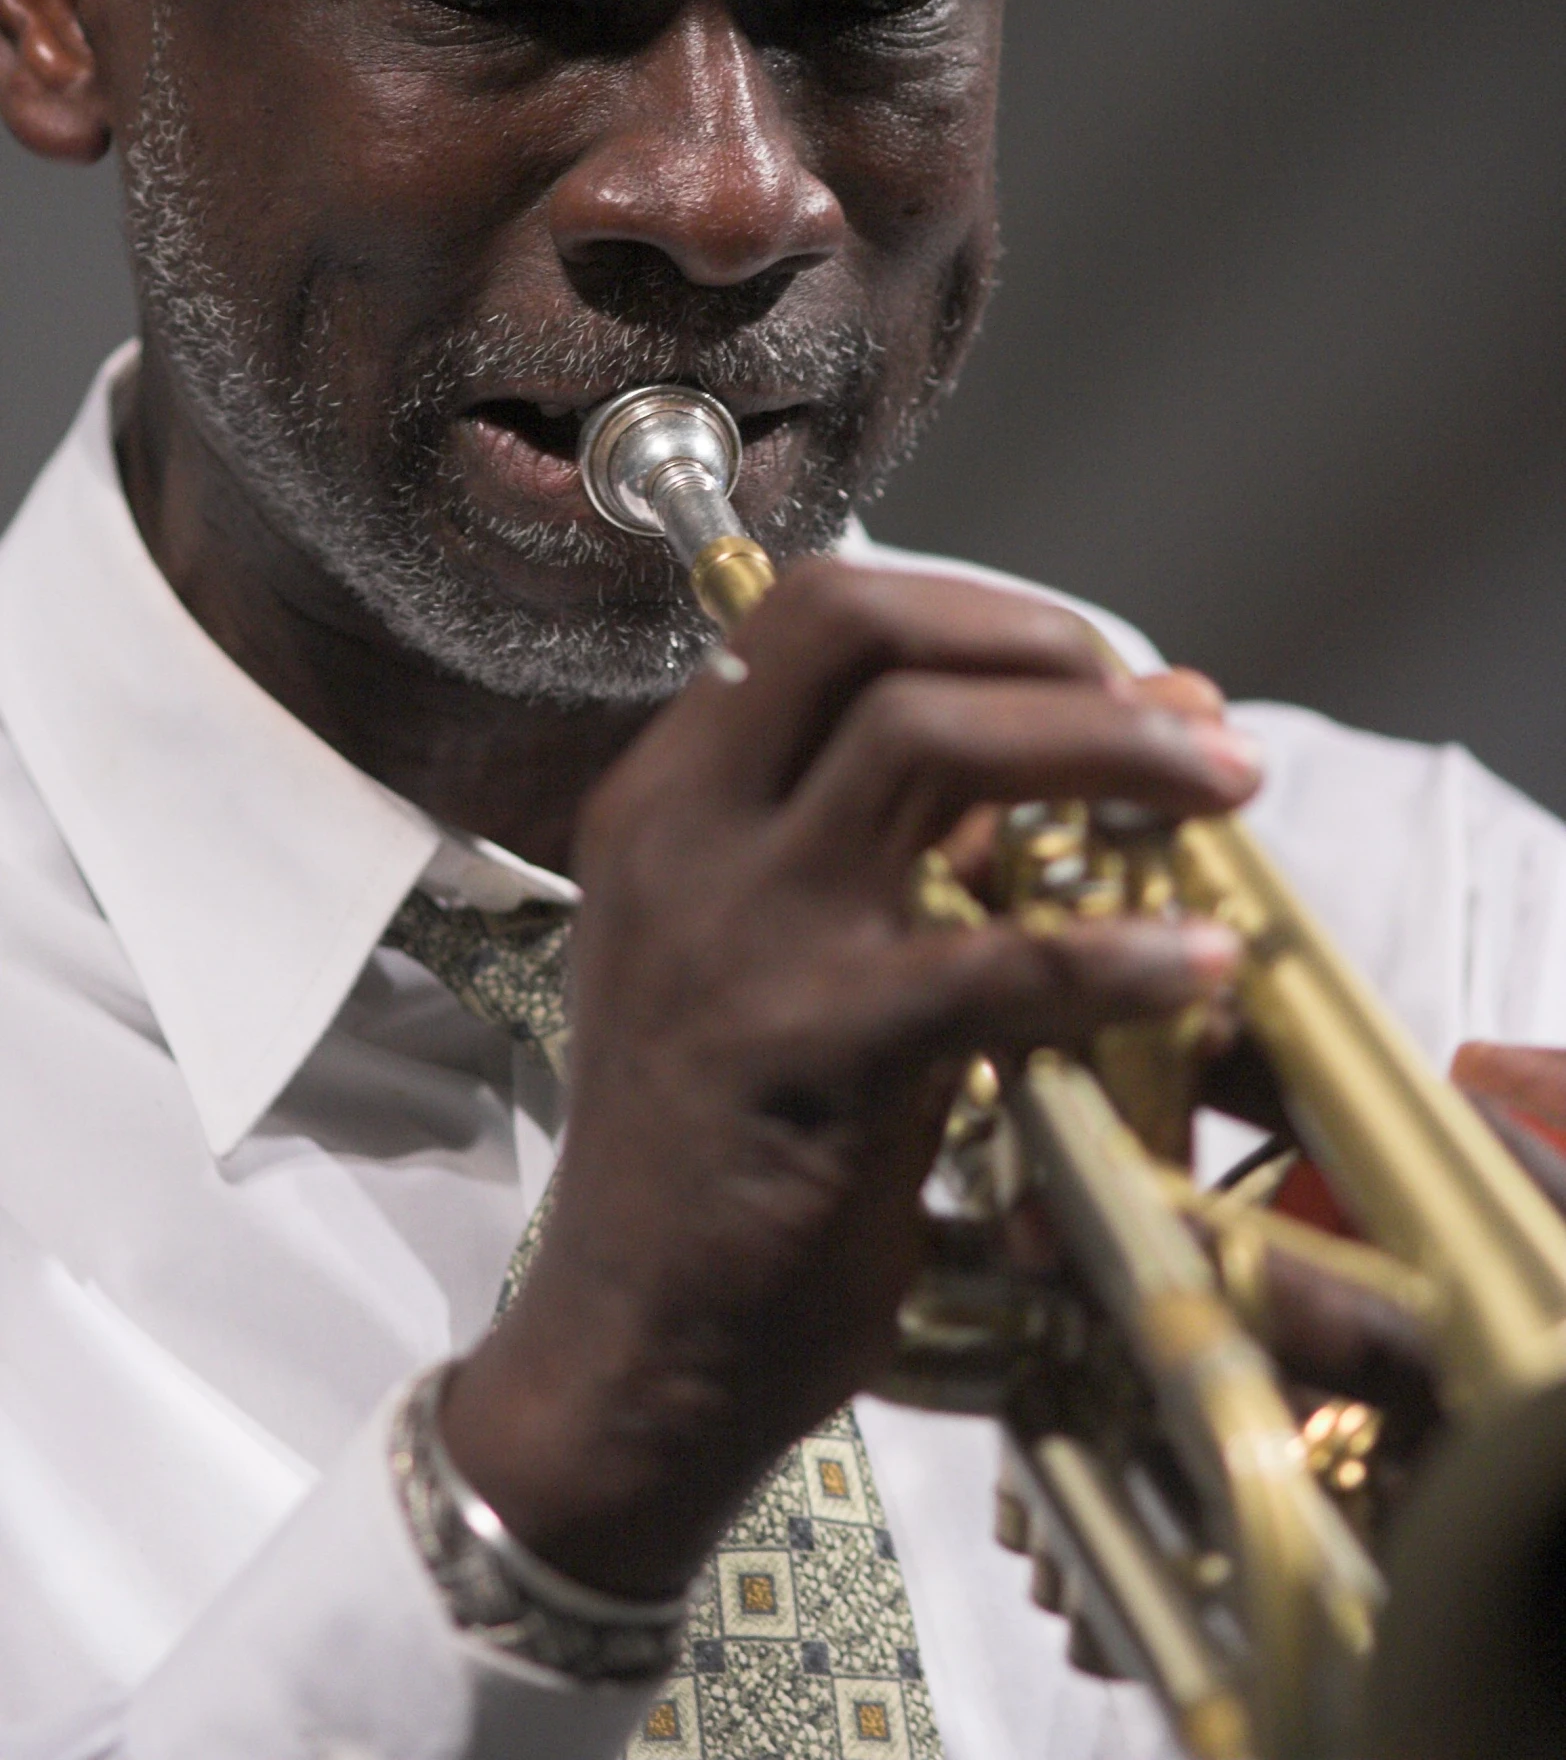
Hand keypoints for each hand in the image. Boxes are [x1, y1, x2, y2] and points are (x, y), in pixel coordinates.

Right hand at [442, 562, 1259, 1594]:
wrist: (630, 1349)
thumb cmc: (718, 1152)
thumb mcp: (772, 957)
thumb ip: (902, 841)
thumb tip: (1090, 732)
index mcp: (667, 798)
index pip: (815, 611)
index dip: (974, 612)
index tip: (1089, 666)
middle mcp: (684, 833)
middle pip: (864, 630)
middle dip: (1042, 643)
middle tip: (1170, 713)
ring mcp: (740, 934)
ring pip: (930, 744)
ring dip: (1104, 746)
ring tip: (1220, 789)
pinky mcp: (814, 1050)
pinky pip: (996, 962)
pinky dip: (1121, 953)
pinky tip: (1201, 967)